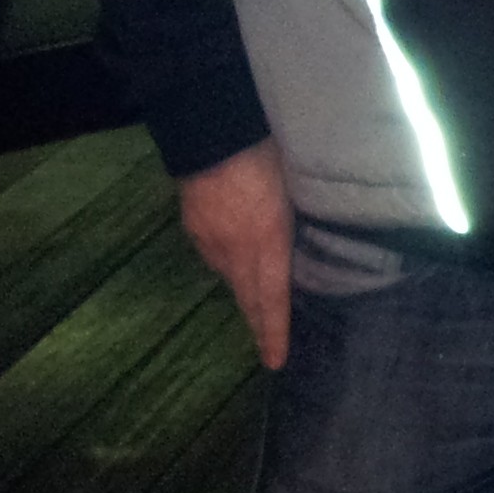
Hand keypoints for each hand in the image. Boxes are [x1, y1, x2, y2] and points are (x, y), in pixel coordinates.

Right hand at [178, 139, 294, 369]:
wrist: (214, 131)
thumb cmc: (267, 153)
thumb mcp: (295, 190)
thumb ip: (295, 224)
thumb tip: (300, 244)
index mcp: (266, 242)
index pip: (270, 300)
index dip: (273, 332)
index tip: (275, 361)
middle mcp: (235, 250)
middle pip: (247, 297)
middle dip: (258, 323)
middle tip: (268, 348)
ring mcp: (210, 239)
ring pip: (230, 275)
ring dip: (246, 288)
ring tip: (259, 301)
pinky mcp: (194, 226)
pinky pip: (215, 253)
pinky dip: (230, 261)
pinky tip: (238, 256)